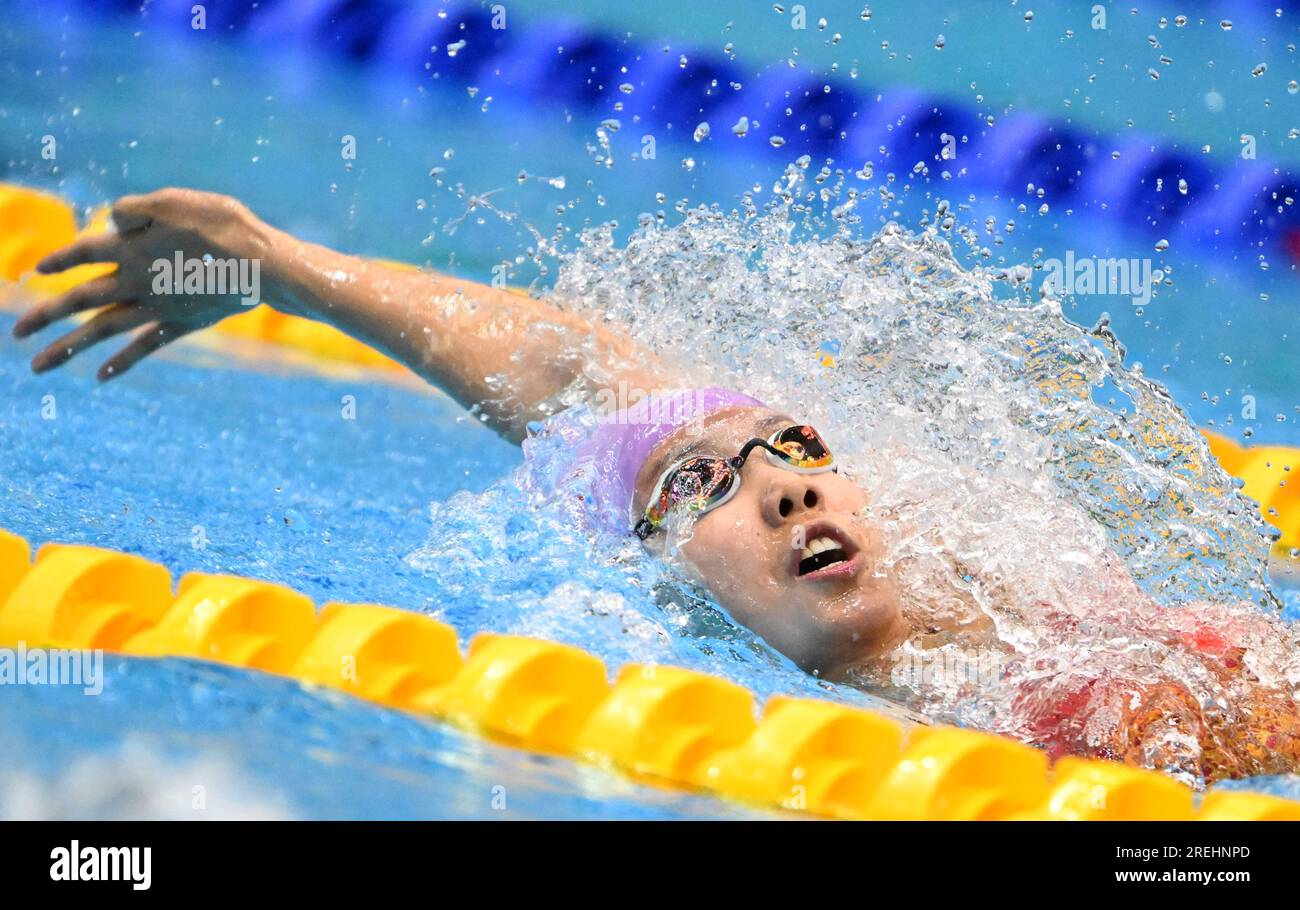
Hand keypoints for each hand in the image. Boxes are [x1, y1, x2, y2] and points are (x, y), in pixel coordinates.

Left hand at [13, 188, 277, 379]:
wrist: (262, 265)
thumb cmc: (224, 226)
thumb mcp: (177, 201)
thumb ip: (137, 208)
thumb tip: (109, 219)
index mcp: (131, 247)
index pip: (83, 252)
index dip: (57, 260)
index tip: (35, 271)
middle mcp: (136, 281)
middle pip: (81, 299)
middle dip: (45, 316)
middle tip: (16, 334)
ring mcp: (158, 307)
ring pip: (103, 329)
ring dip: (68, 348)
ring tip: (38, 366)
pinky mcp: (182, 323)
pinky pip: (145, 346)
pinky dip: (122, 361)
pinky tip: (100, 376)